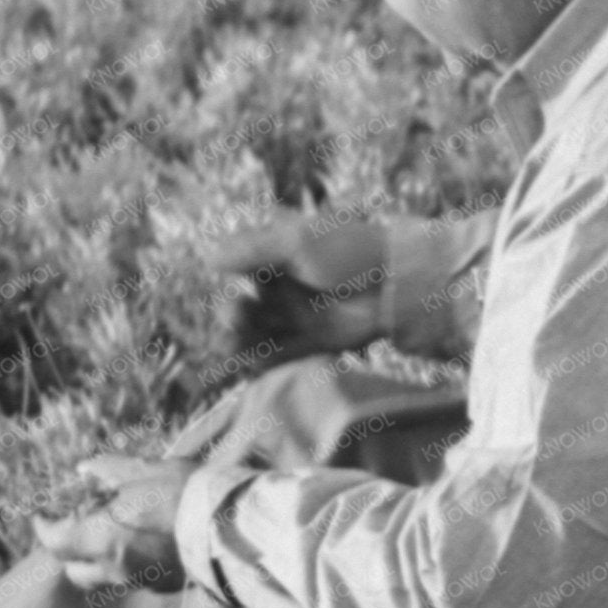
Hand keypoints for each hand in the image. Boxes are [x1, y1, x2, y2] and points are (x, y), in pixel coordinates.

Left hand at [36, 454, 196, 593]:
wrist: (235, 526)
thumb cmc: (186, 494)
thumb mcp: (145, 471)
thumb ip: (110, 470)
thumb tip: (84, 469)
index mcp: (102, 539)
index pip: (55, 542)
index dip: (44, 528)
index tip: (43, 515)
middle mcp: (115, 568)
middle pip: (75, 570)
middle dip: (69, 550)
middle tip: (78, 525)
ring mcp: (140, 582)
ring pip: (103, 577)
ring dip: (98, 558)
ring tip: (113, 532)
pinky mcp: (164, 587)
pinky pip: (131, 579)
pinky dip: (126, 563)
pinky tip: (144, 542)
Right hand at [207, 212, 387, 367]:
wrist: (397, 284)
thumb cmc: (349, 252)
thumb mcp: (298, 243)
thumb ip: (253, 250)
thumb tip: (209, 258)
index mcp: (279, 255)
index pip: (240, 269)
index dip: (229, 279)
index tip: (231, 287)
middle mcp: (285, 286)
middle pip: (244, 305)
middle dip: (232, 313)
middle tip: (236, 317)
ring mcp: (299, 316)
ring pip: (257, 332)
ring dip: (241, 340)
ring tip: (234, 345)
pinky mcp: (314, 342)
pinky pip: (280, 355)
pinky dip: (262, 361)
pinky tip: (250, 364)